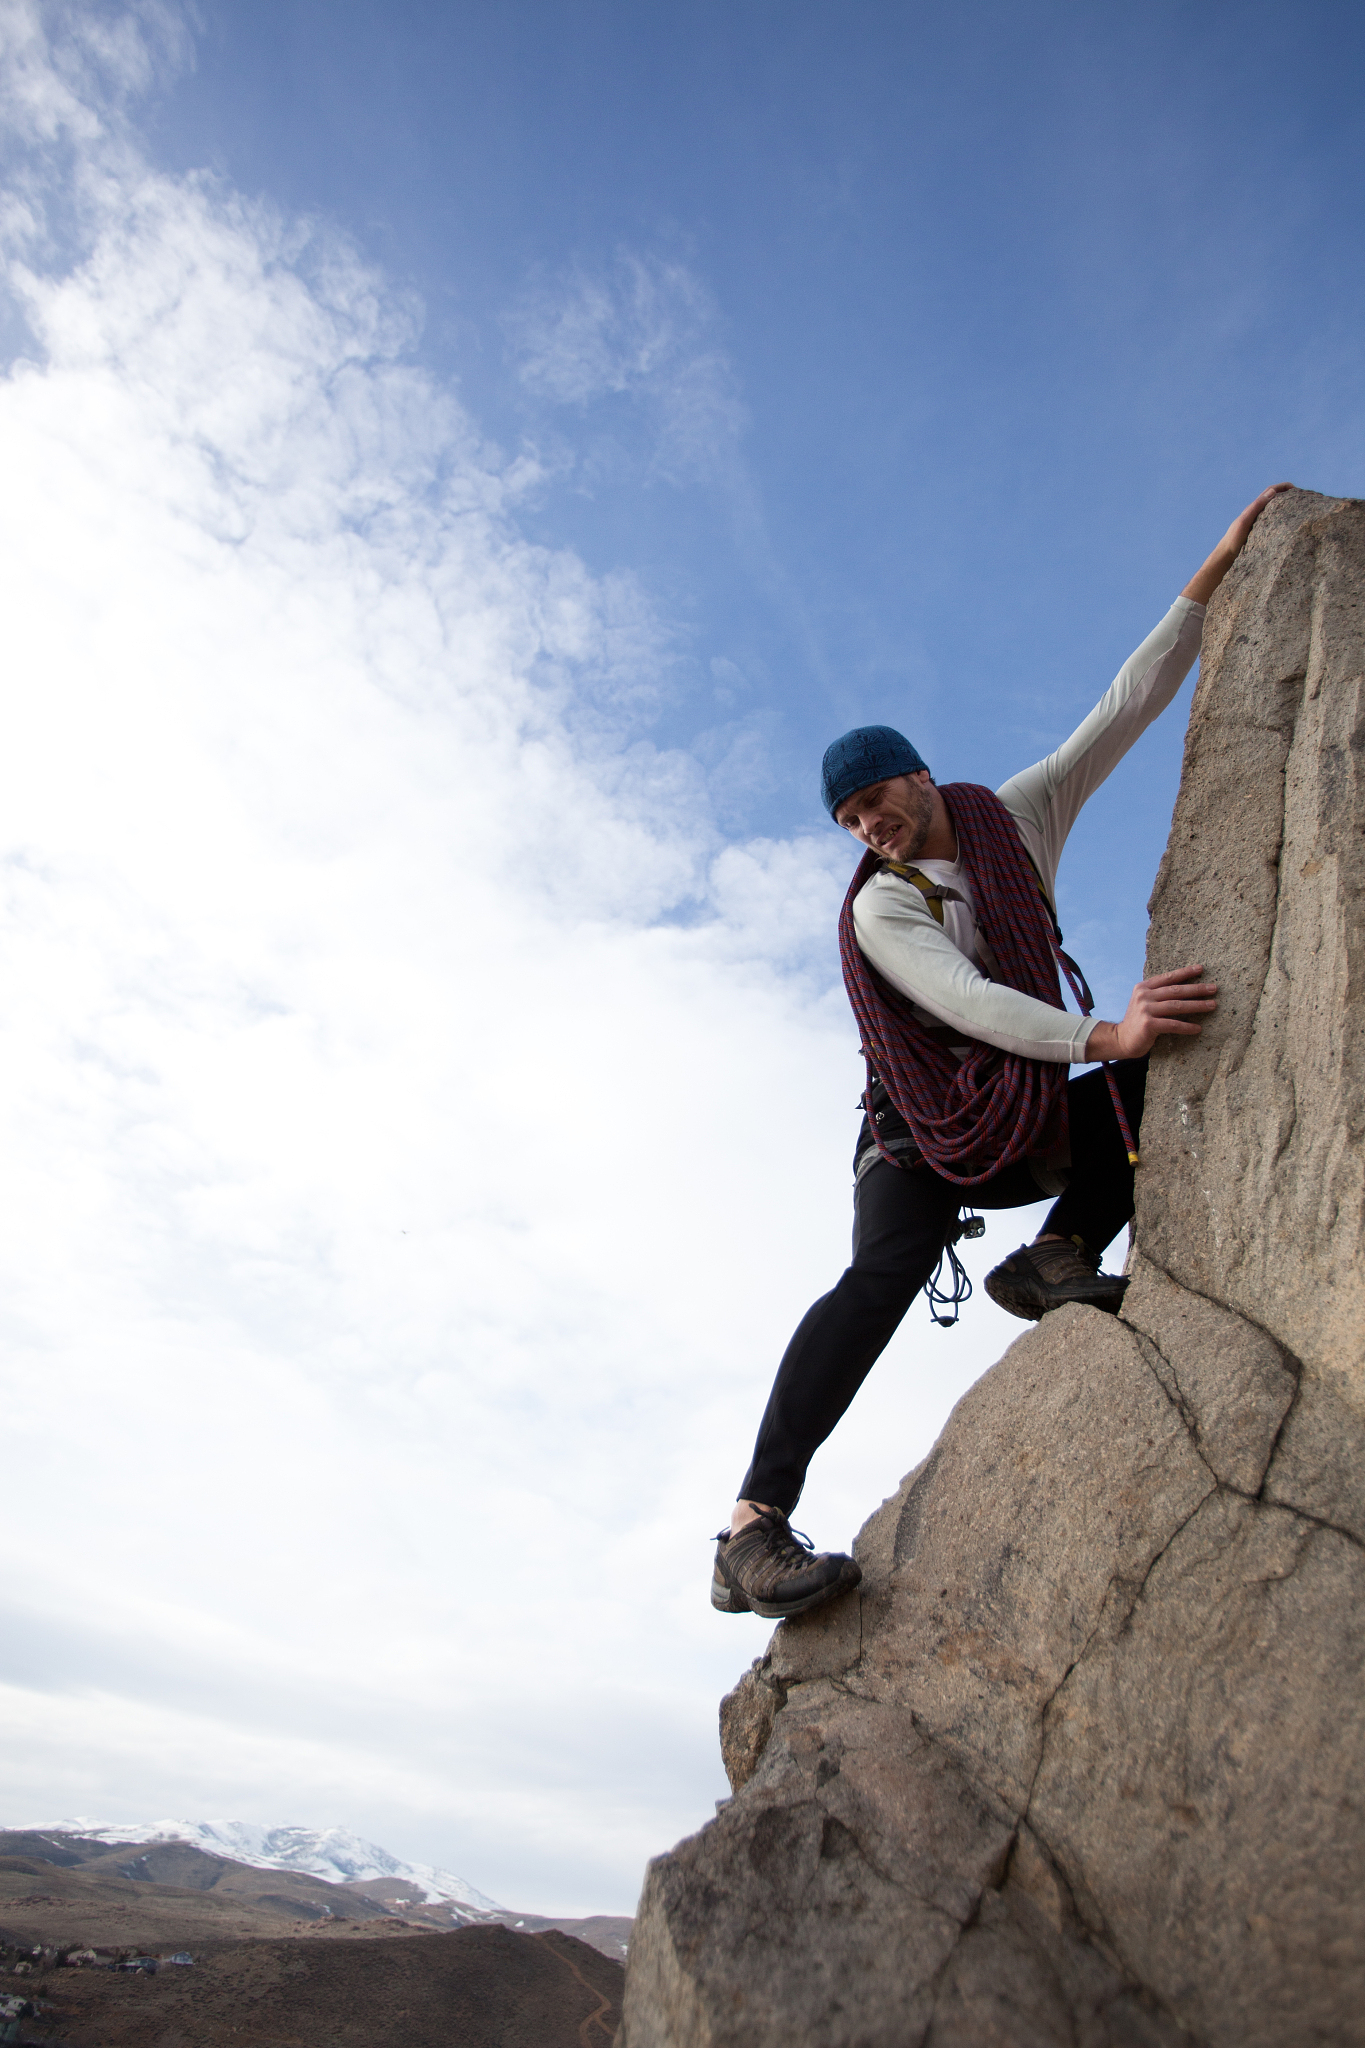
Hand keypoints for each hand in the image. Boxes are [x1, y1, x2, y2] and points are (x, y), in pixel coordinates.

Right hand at [1085, 965, 1218, 1062]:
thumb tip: (1185, 988)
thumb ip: (1159, 994)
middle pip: (1176, 991)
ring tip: (1212, 1005)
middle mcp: (1144, 996)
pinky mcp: (1148, 1025)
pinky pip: (1173, 1024)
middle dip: (1197, 989)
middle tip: (1214, 989)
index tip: (1201, 969)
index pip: (1168, 977)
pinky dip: (1187, 1026)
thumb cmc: (1139, 1021)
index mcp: (1144, 987)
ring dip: (1197, 1005)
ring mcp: (1145, 1010)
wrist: (1122, 1039)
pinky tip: (1198, 1028)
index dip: (1185, 972)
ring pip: (1177, 1006)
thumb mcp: (1145, 1002)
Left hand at [1182, 484, 1292, 604]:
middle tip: (1301, 499)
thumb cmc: (1233, 540)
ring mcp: (1257, 525)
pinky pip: (1272, 525)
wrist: (1225, 559)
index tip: (1295, 488)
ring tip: (1299, 512)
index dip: (1282, 487)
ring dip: (1285, 509)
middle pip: (1273, 500)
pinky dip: (1282, 522)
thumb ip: (1256, 507)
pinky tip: (1289, 529)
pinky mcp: (1258, 536)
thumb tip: (1273, 491)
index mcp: (1252, 509)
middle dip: (1287, 496)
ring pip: (1273, 513)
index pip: (1270, 492)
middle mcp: (1255, 515)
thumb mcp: (1245, 521)